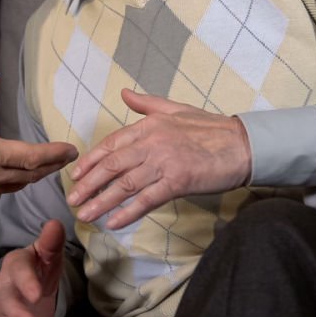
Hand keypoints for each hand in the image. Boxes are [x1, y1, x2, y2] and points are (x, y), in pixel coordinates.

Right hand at [0, 74, 77, 211]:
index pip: (32, 156)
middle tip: (66, 160)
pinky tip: (11, 179)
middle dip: (50, 166)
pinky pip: (0, 191)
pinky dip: (14, 184)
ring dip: (34, 176)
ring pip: (17, 185)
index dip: (54, 154)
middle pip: (30, 174)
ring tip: (44, 169)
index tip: (70, 150)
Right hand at [0, 219, 65, 316]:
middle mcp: (4, 286)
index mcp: (15, 265)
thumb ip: (51, 242)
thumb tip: (55, 224)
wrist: (30, 280)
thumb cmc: (40, 265)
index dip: (27, 283)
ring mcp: (4, 308)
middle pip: (7, 302)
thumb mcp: (49, 253)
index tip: (37, 294)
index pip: (19, 272)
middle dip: (19, 316)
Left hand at [67, 89, 251, 228]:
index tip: (76, 175)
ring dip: (101, 201)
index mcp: (149, 125)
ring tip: (85, 214)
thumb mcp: (176, 109)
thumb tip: (124, 93)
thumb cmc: (211, 129)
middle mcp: (152, 142)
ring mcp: (164, 162)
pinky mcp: (177, 181)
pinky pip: (147, 199)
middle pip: (112, 166)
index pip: (111, 144)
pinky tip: (113, 223)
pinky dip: (128, 212)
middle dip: (89, 184)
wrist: (243, 145)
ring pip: (125, 185)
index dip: (91, 161)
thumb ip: (146, 104)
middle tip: (72, 199)